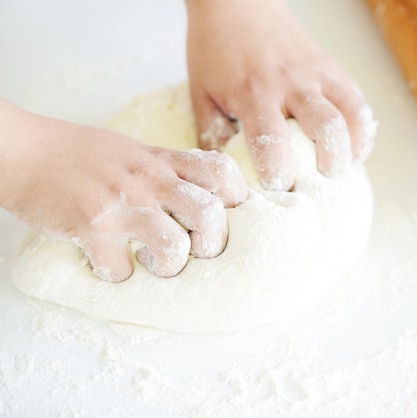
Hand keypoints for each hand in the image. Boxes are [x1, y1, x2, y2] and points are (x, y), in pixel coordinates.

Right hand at [0, 99, 247, 281]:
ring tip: (153, 261)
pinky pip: (121, 269)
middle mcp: (148, 180)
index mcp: (162, 161)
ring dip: (169, 266)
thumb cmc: (77, 153)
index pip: (222, 172)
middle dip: (212, 244)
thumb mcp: (132, 150)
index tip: (227, 215)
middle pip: (210, 216)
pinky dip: (118, 275)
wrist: (21, 149)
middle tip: (196, 250)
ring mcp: (120, 203)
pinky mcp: (90, 227)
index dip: (236, 199)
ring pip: (175, 247)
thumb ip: (166, 169)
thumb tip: (198, 196)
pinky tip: (110, 263)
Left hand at [186, 0, 376, 190]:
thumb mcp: (201, 93)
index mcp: (253, 93)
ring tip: (343, 167)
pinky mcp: (331, 67)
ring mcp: (317, 73)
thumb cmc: (216, 50)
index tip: (278, 189)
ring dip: (352, 148)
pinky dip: (361, 128)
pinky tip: (354, 147)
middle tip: (320, 183)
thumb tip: (225, 175)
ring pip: (350, 114)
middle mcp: (290, 83)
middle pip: (325, 128)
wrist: (238, 3)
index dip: (278, 172)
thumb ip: (211, 135)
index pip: (271, 140)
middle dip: (328, 163)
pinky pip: (357, 100)